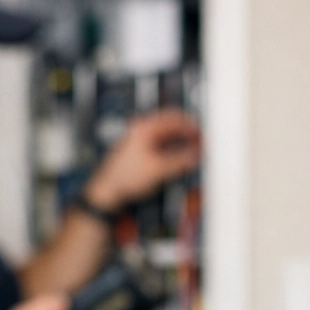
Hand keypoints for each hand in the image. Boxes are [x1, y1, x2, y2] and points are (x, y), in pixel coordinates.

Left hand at [84, 109, 201, 210]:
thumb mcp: (158, 169)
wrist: (107, 192)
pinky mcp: (138, 150)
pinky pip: (161, 144)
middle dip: (187, 133)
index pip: (174, 117)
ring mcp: (138, 140)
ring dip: (181, 141)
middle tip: (201, 143)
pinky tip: (180, 158)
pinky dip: (172, 149)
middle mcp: (140, 130)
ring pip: (167, 135)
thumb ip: (180, 161)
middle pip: (171, 125)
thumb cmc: (124, 178)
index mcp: (143, 128)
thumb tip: (195, 155)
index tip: (202, 135)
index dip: (191, 126)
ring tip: (193, 151)